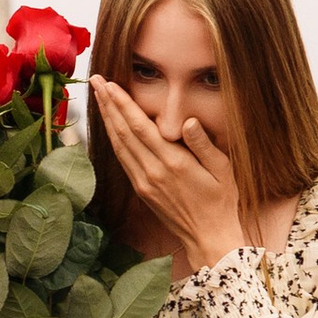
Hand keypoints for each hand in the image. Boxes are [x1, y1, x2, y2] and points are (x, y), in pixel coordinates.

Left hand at [89, 75, 244, 271]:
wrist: (209, 237)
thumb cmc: (221, 200)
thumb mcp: (222, 169)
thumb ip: (203, 144)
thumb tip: (188, 121)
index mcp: (173, 163)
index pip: (141, 127)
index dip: (123, 103)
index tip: (109, 84)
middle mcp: (153, 172)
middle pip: (123, 132)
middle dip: (108, 104)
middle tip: (95, 81)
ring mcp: (144, 182)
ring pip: (118, 145)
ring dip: (106, 119)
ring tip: (98, 97)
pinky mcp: (141, 190)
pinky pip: (123, 160)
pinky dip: (113, 139)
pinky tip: (109, 126)